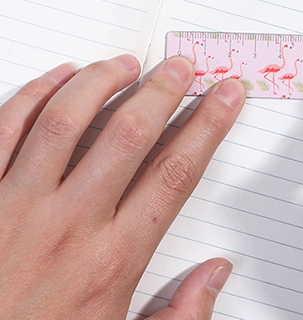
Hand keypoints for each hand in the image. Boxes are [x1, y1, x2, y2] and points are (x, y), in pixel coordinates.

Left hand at [0, 54, 245, 318]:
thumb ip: (179, 317)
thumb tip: (216, 274)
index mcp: (111, 262)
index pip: (175, 173)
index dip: (208, 126)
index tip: (225, 96)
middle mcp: (67, 227)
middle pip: (129, 135)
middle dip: (163, 91)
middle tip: (180, 68)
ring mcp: (15, 209)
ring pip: (65, 121)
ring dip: (100, 81)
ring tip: (124, 64)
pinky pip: (2, 131)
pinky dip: (32, 96)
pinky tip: (56, 78)